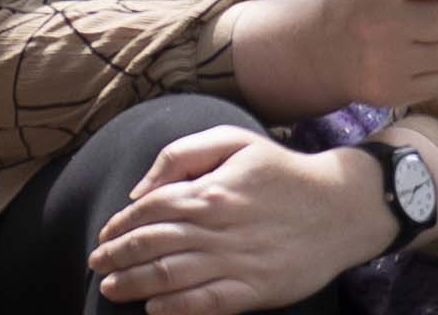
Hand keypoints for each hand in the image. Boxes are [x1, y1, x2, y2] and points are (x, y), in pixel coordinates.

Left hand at [87, 129, 394, 313]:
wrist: (341, 207)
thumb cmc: (282, 170)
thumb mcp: (232, 140)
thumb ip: (180, 155)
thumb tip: (139, 188)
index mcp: (208, 190)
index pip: (148, 209)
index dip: (119, 224)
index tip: (104, 235)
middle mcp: (216, 228)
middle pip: (151, 245)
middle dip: (116, 256)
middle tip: (96, 264)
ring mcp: (236, 262)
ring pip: (170, 276)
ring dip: (134, 283)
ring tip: (111, 288)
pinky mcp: (255, 290)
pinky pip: (206, 304)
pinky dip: (175, 309)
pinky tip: (153, 310)